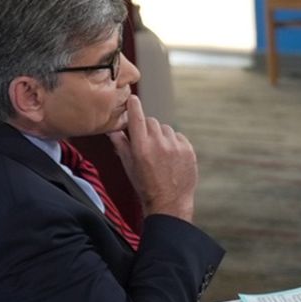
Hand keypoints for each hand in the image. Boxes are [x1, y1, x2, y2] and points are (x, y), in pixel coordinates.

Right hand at [107, 95, 196, 221]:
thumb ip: (120, 145)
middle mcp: (158, 144)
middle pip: (151, 121)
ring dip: (161, 135)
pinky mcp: (188, 150)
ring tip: (159, 153)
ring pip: (166, 128)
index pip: (136, 117)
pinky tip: (171, 156)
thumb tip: (112, 129)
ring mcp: (175, 146)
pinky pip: (179, 136)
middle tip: (146, 142)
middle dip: (147, 128)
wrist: (169, 202)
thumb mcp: (129, 166)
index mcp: (140, 147)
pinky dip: (174, 142)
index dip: (134, 106)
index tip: (133, 99)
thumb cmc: (145, 186)